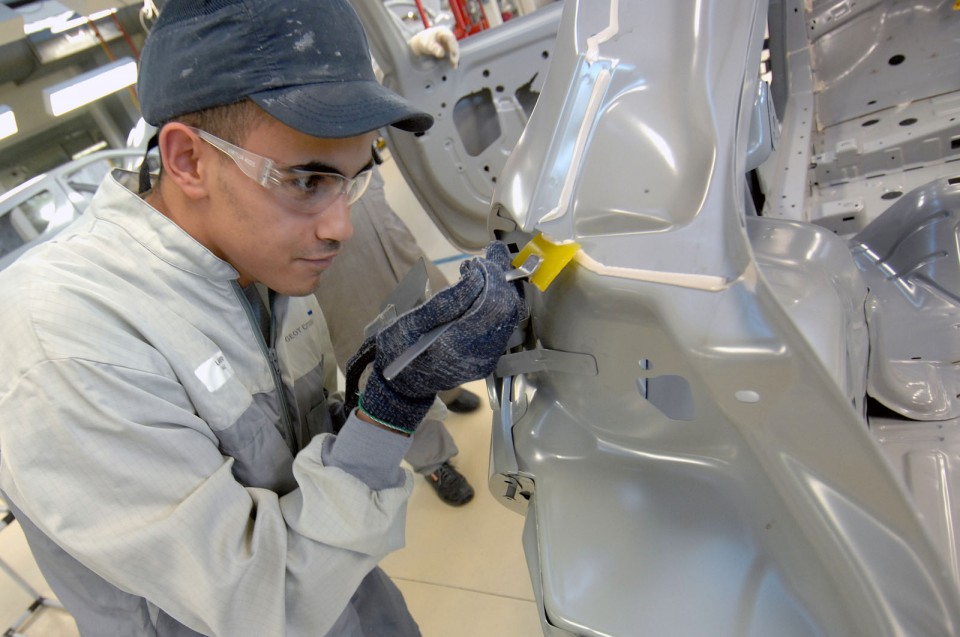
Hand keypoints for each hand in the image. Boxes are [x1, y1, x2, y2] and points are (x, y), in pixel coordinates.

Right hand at [346, 242, 522, 432]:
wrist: (402, 385)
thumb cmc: (398, 351)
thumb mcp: (411, 323)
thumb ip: (446, 301)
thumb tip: (476, 277)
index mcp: (458, 346)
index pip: (491, 306)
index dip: (492, 277)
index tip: (483, 257)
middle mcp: (480, 356)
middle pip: (507, 310)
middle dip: (500, 278)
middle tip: (489, 256)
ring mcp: (487, 359)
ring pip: (509, 316)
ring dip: (500, 288)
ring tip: (484, 270)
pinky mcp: (488, 357)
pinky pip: (502, 325)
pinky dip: (497, 302)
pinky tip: (483, 289)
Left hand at [407, 26, 459, 68]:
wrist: (420, 44)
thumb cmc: (424, 41)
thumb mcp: (427, 44)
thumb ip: (434, 48)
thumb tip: (441, 54)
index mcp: (443, 31)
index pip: (451, 38)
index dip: (453, 46)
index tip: (454, 54)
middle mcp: (448, 36)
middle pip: (454, 44)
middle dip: (455, 53)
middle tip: (454, 62)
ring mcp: (449, 42)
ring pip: (454, 50)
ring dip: (455, 58)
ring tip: (454, 66)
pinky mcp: (448, 48)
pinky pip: (452, 54)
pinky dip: (453, 59)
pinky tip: (453, 66)